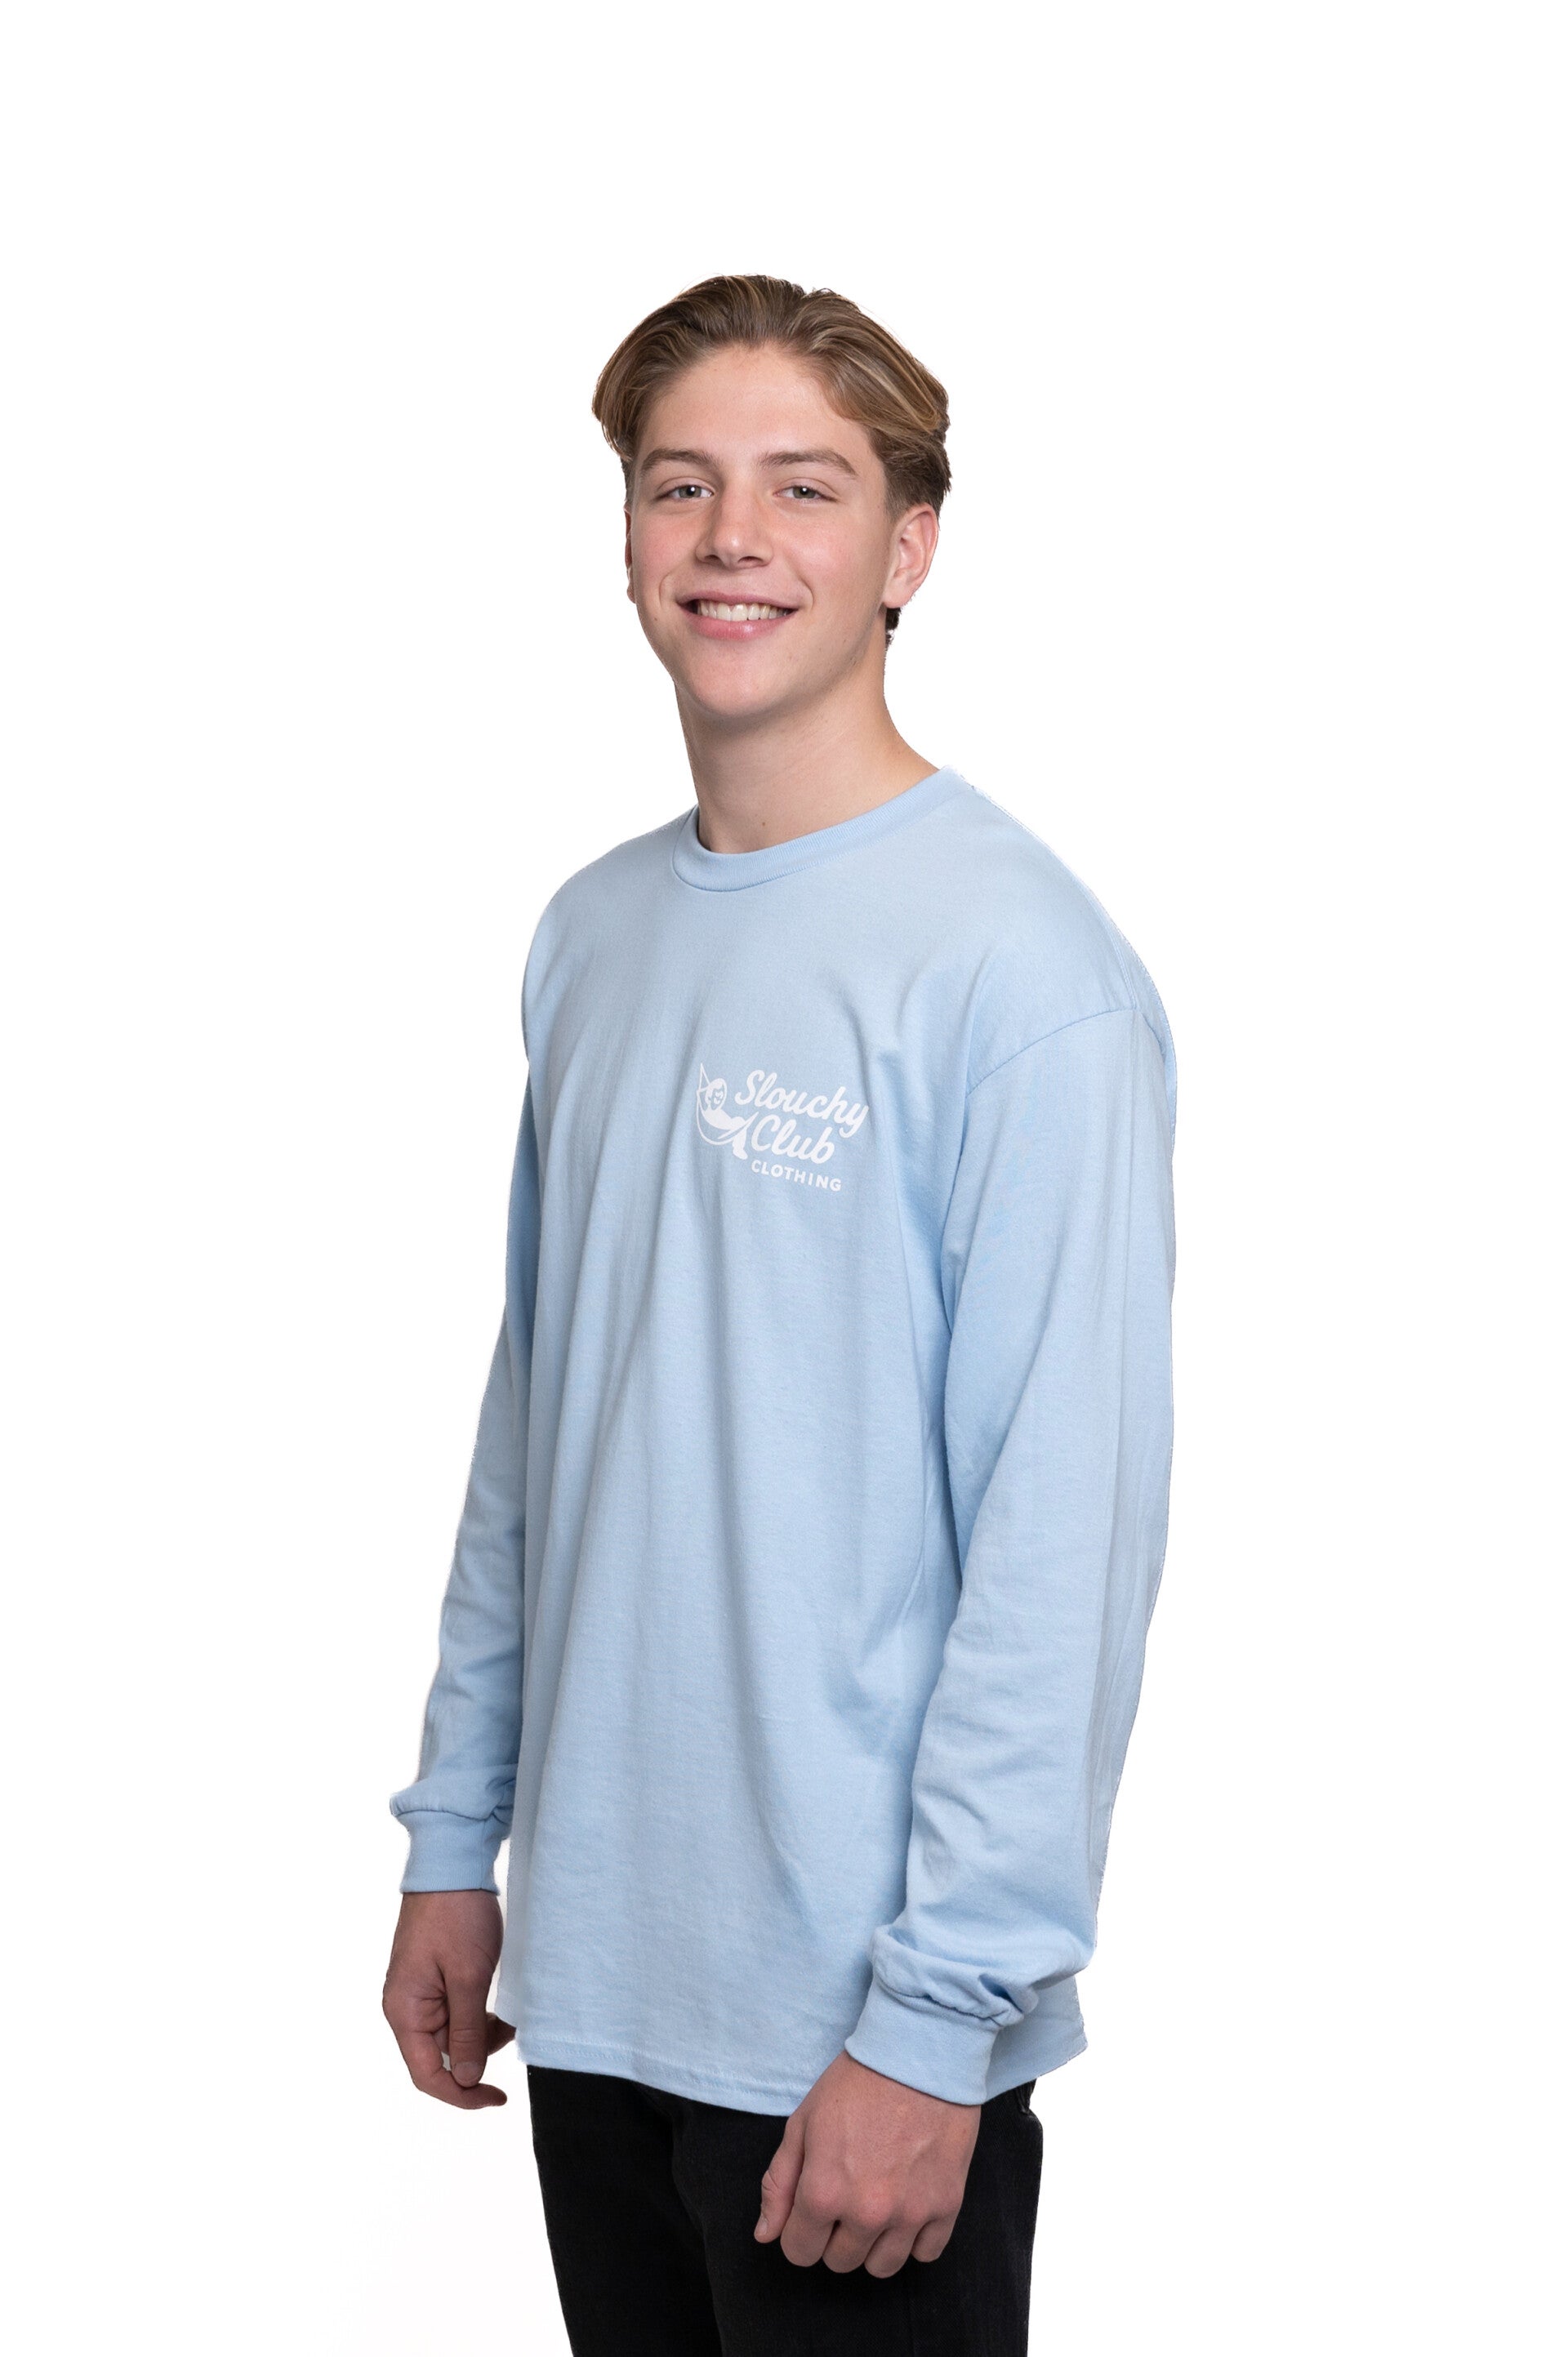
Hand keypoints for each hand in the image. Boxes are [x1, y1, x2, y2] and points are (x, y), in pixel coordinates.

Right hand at [382, 1890, 514, 2109]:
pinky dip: (479, 2015)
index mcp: (404, 2011)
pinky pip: (456, 2013)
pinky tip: (500, 2005)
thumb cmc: (456, 1916)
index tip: (496, 2097)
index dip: (461, 2094)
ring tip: (509, 2014)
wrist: (452, 1865)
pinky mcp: (435, 1980)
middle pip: (441, 2057)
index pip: (427, 2074)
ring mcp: (420, 1993)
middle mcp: (406, 2008)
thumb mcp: (468, 1976)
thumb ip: (467, 2031)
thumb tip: (467, 2078)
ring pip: (452, 2036)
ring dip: (482, 2034)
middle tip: (511, 2034)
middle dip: (478, 2054)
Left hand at [755, 2049, 980, 2275]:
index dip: (800, 2231)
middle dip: (834, 2235)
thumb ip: (779, 2183)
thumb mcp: (803, 2123)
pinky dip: (914, 2238)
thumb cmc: (856, 2082)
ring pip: (882, 2267)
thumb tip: (766, 2235)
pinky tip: (907, 2204)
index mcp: (823, 2193)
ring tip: (876, 2202)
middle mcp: (866, 2213)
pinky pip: (926, 2254)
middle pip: (840, 2262)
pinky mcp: (946, 2206)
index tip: (812, 2207)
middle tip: (846, 2193)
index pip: (799, 2252)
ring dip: (873, 2243)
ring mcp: (910, 2214)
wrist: (919, 2052)